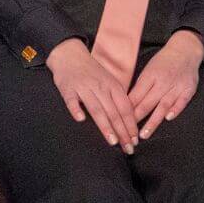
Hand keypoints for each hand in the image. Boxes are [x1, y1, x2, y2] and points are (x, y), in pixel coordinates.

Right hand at [46, 38, 137, 152]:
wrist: (70, 55)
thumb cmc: (92, 72)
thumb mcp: (109, 82)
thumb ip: (117, 99)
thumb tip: (128, 121)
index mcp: (113, 86)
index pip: (125, 108)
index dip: (131, 125)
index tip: (135, 140)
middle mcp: (101, 87)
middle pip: (114, 112)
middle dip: (122, 132)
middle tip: (128, 147)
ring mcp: (84, 88)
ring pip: (97, 109)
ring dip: (105, 126)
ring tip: (113, 141)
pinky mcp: (68, 89)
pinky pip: (72, 101)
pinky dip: (76, 109)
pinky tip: (81, 120)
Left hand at [127, 32, 203, 141]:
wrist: (185, 51)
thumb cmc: (163, 62)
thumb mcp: (148, 70)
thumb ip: (140, 86)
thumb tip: (126, 104)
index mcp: (149, 76)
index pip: (135, 96)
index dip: (126, 110)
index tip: (120, 123)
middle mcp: (162, 82)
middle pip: (147, 103)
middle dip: (136, 119)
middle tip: (128, 134)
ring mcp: (176, 86)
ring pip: (162, 106)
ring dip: (153, 121)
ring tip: (144, 134)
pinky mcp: (188, 90)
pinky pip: (181, 102)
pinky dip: (175, 109)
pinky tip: (168, 118)